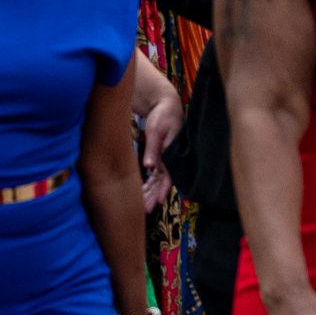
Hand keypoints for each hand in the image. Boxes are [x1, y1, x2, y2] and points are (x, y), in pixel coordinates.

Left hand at [139, 87, 183, 211]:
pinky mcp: (162, 157)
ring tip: (143, 206)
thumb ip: (153, 148)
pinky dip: (150, 183)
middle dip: (155, 196)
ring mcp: (168, 159)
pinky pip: (156, 174)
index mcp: (174, 153)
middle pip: (163, 182)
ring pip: (159, 180)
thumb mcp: (157, 130)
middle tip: (146, 210)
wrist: (166, 105)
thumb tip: (149, 167)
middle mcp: (172, 159)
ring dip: (151, 192)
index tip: (159, 202)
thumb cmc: (162, 116)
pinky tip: (141, 193)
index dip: (163, 189)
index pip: (169, 176)